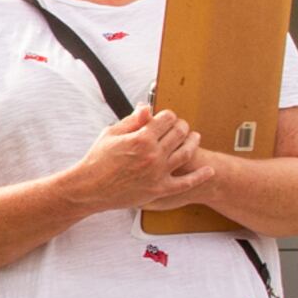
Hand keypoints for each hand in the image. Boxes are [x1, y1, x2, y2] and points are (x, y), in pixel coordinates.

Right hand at [67, 107, 201, 214]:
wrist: (89, 188)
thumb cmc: (97, 160)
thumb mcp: (112, 133)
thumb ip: (133, 120)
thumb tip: (147, 107)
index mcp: (141, 138)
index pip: (166, 119)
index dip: (169, 115)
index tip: (167, 117)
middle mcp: (153, 155)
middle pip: (179, 133)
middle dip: (182, 126)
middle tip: (181, 126)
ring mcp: (158, 173)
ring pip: (186, 153)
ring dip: (193, 142)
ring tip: (195, 138)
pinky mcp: (160, 189)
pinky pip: (185, 183)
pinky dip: (200, 176)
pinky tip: (208, 170)